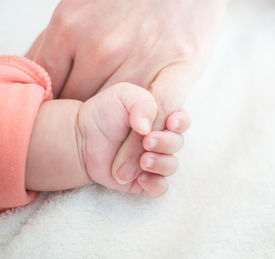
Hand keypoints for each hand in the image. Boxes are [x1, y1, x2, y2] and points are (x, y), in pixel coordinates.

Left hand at [26, 0, 229, 127]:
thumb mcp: (82, 2)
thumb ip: (59, 39)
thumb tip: (37, 68)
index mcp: (72, 27)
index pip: (51, 85)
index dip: (55, 110)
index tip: (63, 124)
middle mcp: (102, 46)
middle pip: (80, 105)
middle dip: (83, 129)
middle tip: (92, 146)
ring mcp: (141, 57)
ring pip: (116, 116)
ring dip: (114, 144)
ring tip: (114, 166)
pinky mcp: (179, 65)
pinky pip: (158, 110)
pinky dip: (147, 134)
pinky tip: (144, 147)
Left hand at [26, 83, 189, 196]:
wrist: (83, 137)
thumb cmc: (105, 112)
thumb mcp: (122, 96)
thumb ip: (141, 103)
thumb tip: (148, 128)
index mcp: (162, 117)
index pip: (182, 120)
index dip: (181, 122)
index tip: (171, 123)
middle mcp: (163, 139)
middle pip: (177, 143)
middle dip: (165, 143)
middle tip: (147, 141)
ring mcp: (155, 160)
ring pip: (171, 165)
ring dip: (160, 163)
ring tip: (143, 161)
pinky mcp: (146, 180)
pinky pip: (160, 187)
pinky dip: (155, 184)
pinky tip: (141, 178)